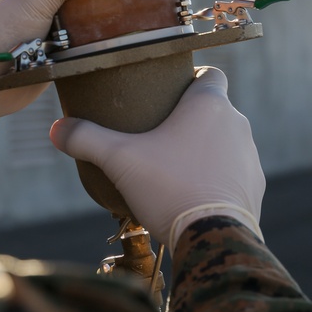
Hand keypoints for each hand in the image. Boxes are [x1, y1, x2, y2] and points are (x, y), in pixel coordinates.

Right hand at [50, 67, 264, 250]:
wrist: (213, 237)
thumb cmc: (168, 188)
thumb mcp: (119, 160)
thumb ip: (86, 139)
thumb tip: (56, 129)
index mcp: (209, 105)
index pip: (210, 73)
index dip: (190, 79)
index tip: (167, 93)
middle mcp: (237, 124)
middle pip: (214, 110)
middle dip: (190, 119)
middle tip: (159, 134)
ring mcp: (250, 157)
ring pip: (225, 142)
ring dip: (205, 149)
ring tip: (174, 167)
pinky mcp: (255, 188)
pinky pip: (233, 174)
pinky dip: (216, 178)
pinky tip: (193, 193)